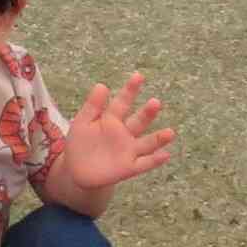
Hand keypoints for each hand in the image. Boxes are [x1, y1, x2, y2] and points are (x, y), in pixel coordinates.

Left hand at [58, 73, 175, 191]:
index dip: (130, 89)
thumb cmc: (80, 143)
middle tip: (155, 103)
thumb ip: (92, 106)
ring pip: (146, 143)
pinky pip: (143, 164)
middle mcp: (124, 134)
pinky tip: (166, 155)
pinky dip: (154, 160)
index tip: (138, 76)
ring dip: (158, 139)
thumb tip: (102, 85)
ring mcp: (128, 151)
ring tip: (170, 133)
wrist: (77, 171)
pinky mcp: (128, 168)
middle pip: (139, 122)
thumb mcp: (82, 122)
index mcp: (112, 119)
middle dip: (147, 113)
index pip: (123, 102)